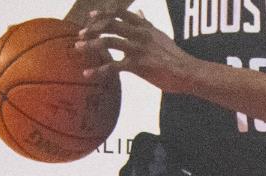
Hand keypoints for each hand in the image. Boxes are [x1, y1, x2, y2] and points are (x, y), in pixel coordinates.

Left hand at [75, 9, 200, 92]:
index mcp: (144, 26)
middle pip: (110, 24)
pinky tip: (87, 74)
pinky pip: (113, 66)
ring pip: (108, 41)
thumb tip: (139, 12)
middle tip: (81, 34)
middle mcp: (139, 34)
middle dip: (92, 28)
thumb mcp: (159, 34)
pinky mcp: (137, 65)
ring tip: (78, 48)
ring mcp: (137, 48)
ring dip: (90, 45)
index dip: (103, 13)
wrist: (186, 71)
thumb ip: (145, 23)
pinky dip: (98, 70)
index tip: (91, 17)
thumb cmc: (173, 56)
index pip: (120, 13)